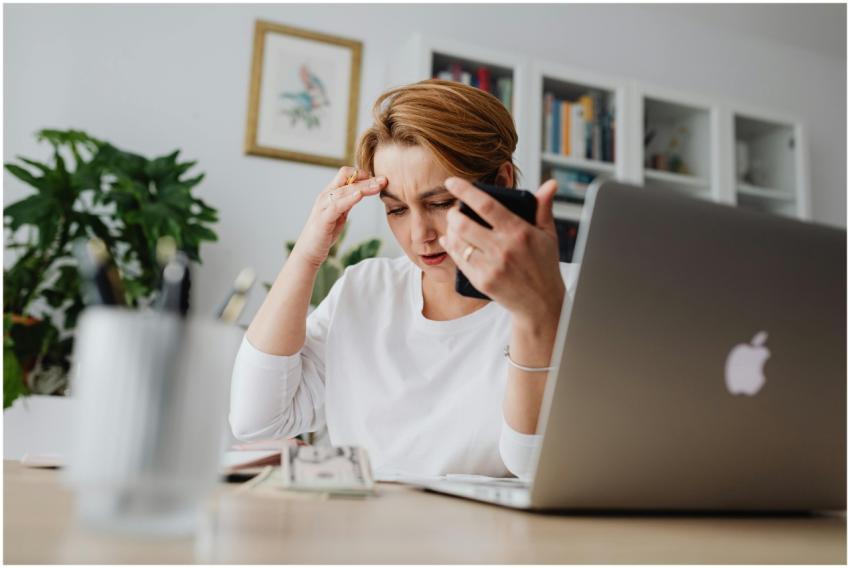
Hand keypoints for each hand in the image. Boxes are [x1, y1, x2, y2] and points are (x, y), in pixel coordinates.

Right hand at [291, 167, 385, 267]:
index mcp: (330, 194)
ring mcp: (323, 206)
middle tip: (384, 180)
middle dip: (368, 179)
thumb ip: (348, 202)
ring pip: (344, 190)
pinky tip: (360, 195)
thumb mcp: (340, 214)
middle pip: (347, 179)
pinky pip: (337, 205)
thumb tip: (361, 193)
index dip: (362, 175)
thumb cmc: (324, 232)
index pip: (346, 175)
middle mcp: (325, 196)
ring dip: (363, 187)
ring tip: (378, 186)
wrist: (309, 251)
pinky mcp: (323, 218)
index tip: (378, 180)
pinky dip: (349, 199)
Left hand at [439, 177, 564, 328]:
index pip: (486, 205)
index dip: (465, 191)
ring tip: (454, 226)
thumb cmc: (545, 266)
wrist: (541, 303)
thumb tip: (550, 184)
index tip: (451, 181)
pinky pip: (459, 260)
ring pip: (458, 241)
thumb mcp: (548, 235)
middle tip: (455, 211)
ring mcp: (492, 266)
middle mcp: (504, 248)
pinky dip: (452, 247)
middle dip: (453, 213)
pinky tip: (451, 241)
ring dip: (451, 230)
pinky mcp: (482, 281)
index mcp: (520, 232)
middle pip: (464, 223)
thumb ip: (544, 208)